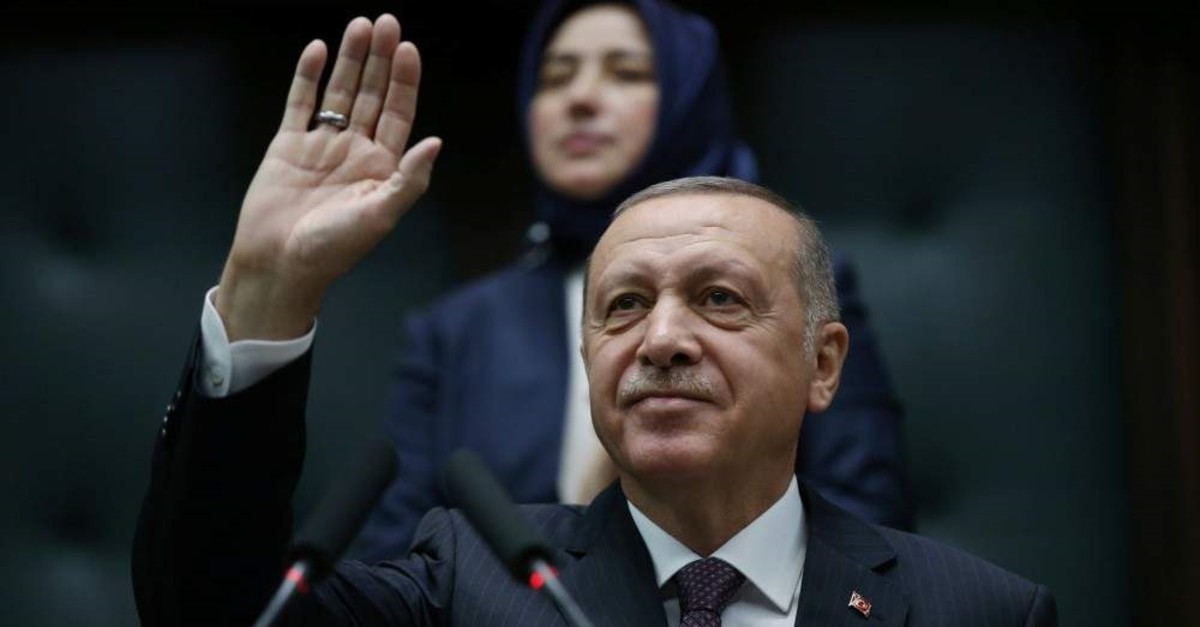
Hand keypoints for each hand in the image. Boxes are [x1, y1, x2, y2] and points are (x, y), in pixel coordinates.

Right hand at [216, 14, 440, 340]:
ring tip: (359, 26)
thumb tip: (435, 143)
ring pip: (340, 93)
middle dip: (381, 60)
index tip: (408, 50)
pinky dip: (308, 76)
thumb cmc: (334, 249)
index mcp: (382, 167)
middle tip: (387, 23)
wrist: (280, 264)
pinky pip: (300, 103)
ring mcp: (322, 145)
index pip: (398, 114)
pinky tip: (318, 50)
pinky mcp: (288, 145)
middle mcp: (355, 151)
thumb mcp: (380, 215)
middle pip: (373, 95)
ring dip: (350, 60)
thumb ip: (409, 180)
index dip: (405, 82)